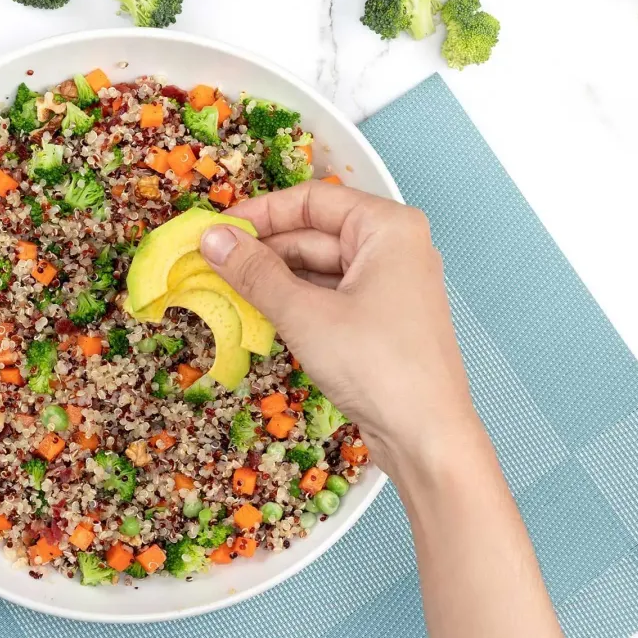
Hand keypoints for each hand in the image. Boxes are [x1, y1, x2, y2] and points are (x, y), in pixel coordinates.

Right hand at [200, 181, 480, 475]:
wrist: (426, 438)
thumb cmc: (377, 366)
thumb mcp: (304, 314)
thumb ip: (254, 272)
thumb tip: (212, 239)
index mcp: (387, 228)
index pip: (312, 200)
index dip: (261, 212)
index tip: (218, 230)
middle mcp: (393, 248)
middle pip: (314, 233)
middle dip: (263, 250)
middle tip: (211, 264)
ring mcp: (388, 286)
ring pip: (318, 268)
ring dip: (274, 279)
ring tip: (225, 289)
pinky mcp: (380, 320)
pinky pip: (328, 296)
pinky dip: (294, 302)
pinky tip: (259, 314)